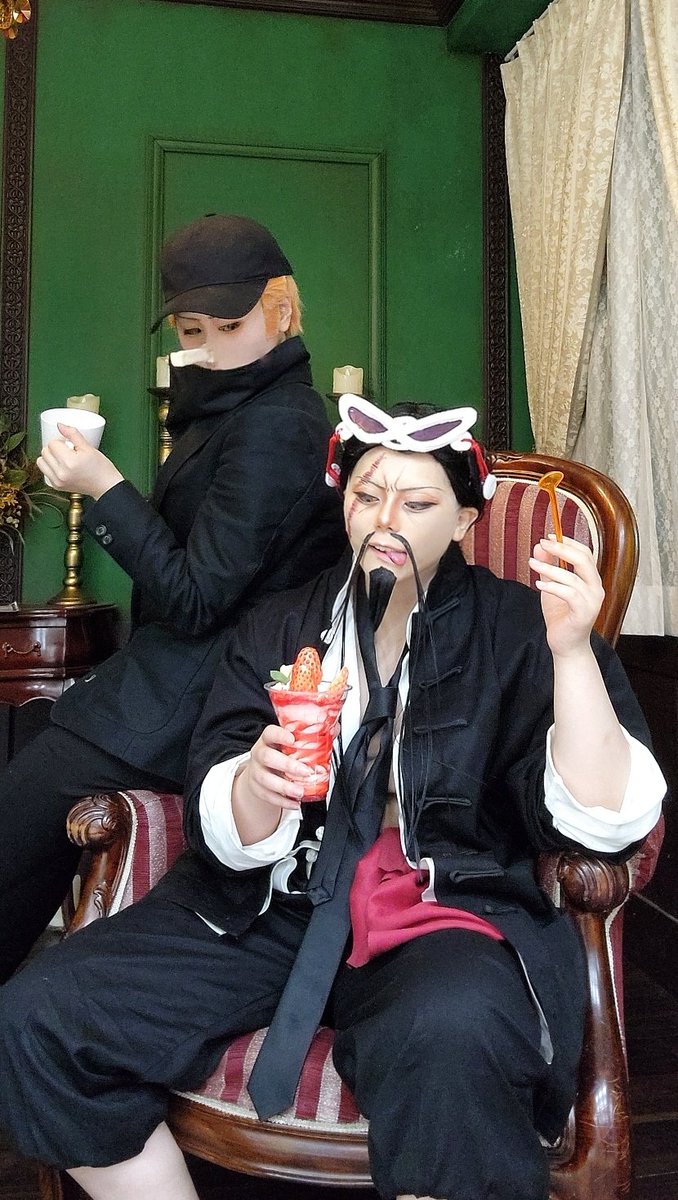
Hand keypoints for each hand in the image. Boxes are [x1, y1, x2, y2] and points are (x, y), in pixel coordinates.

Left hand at [36, 424, 122, 499]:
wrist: (106, 486)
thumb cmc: (101, 469)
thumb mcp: (88, 448)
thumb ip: (73, 434)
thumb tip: (60, 425)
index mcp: (69, 462)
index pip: (52, 443)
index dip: (60, 441)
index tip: (69, 444)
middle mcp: (61, 473)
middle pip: (45, 452)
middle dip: (54, 448)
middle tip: (67, 450)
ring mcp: (57, 481)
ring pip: (41, 462)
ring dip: (49, 457)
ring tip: (62, 458)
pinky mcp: (57, 486)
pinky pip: (45, 472)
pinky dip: (50, 467)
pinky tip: (62, 467)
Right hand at [239, 724, 312, 812]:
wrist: (261, 768)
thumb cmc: (279, 753)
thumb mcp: (289, 743)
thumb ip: (309, 738)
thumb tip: (335, 730)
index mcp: (268, 739)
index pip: (270, 733)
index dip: (280, 735)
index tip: (292, 739)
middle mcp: (259, 753)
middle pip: (267, 757)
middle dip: (287, 765)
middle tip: (306, 772)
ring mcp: (256, 771)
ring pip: (265, 779)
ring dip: (284, 787)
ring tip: (300, 792)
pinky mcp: (256, 787)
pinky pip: (267, 795)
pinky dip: (282, 801)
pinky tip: (294, 803)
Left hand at [529, 535, 604, 658]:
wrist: (566, 645)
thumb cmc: (560, 616)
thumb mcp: (551, 587)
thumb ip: (547, 568)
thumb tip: (539, 546)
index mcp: (591, 580)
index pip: (586, 553)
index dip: (568, 542)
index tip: (549, 535)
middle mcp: (596, 588)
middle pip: (584, 560)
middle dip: (561, 549)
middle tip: (542, 543)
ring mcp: (592, 601)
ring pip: (572, 577)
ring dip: (549, 568)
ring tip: (531, 563)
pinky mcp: (584, 613)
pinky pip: (569, 594)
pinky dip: (553, 587)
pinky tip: (538, 585)